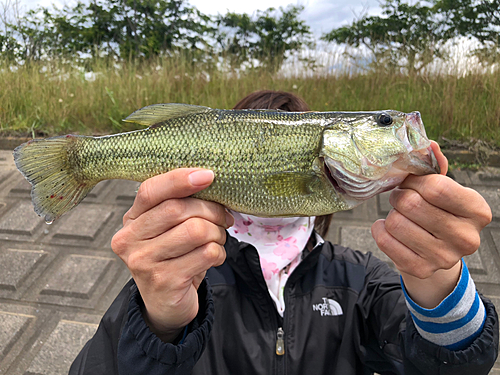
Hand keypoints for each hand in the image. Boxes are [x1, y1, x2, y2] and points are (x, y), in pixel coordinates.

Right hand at [111, 168, 232, 341]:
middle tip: (223, 218)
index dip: (180, 179)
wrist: (167, 304)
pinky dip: (219, 253)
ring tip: (216, 239)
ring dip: (217, 233)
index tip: (208, 175)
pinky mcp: (164, 281)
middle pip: (178, 209)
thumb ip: (180, 205)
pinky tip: (213, 257)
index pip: (151, 190)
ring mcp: (144, 262)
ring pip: (196, 231)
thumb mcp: (169, 228)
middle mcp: (130, 239)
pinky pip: (206, 254)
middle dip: (211, 210)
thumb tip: (209, 180)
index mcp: (131, 219)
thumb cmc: (173, 257)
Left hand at [371, 142, 491, 307]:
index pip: (435, 187)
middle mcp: (466, 237)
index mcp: (477, 210)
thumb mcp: (444, 188)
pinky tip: (389, 229)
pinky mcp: (421, 270)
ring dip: (391, 214)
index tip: (412, 182)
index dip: (415, 181)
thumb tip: (427, 144)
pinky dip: (380, 231)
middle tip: (401, 198)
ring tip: (400, 214)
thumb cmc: (439, 212)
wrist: (437, 252)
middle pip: (411, 204)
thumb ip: (434, 166)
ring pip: (396, 223)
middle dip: (399, 196)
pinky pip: (385, 242)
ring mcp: (444, 257)